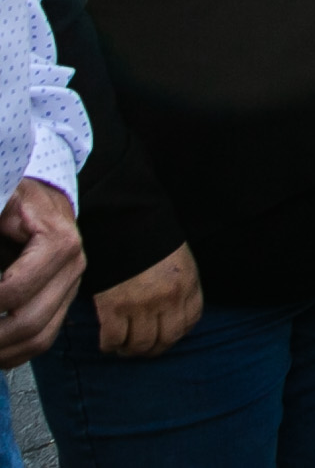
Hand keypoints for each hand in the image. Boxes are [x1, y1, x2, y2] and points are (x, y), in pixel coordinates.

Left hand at [0, 180, 83, 367]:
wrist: (41, 195)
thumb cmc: (16, 196)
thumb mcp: (1, 200)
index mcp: (58, 242)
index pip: (14, 291)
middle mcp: (73, 267)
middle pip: (29, 323)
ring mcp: (71, 285)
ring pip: (39, 338)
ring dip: (1, 352)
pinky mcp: (63, 298)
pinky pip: (43, 338)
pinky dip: (12, 353)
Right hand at [94, 243, 199, 359]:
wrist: (126, 223)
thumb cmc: (152, 242)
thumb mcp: (180, 263)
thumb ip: (181, 288)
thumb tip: (172, 316)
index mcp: (187, 286)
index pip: (189, 323)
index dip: (177, 334)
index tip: (165, 336)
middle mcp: (168, 299)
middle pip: (164, 341)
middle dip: (153, 349)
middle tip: (141, 349)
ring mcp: (141, 305)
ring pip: (139, 345)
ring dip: (130, 351)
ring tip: (123, 348)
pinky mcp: (113, 307)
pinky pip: (114, 339)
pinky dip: (110, 346)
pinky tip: (109, 343)